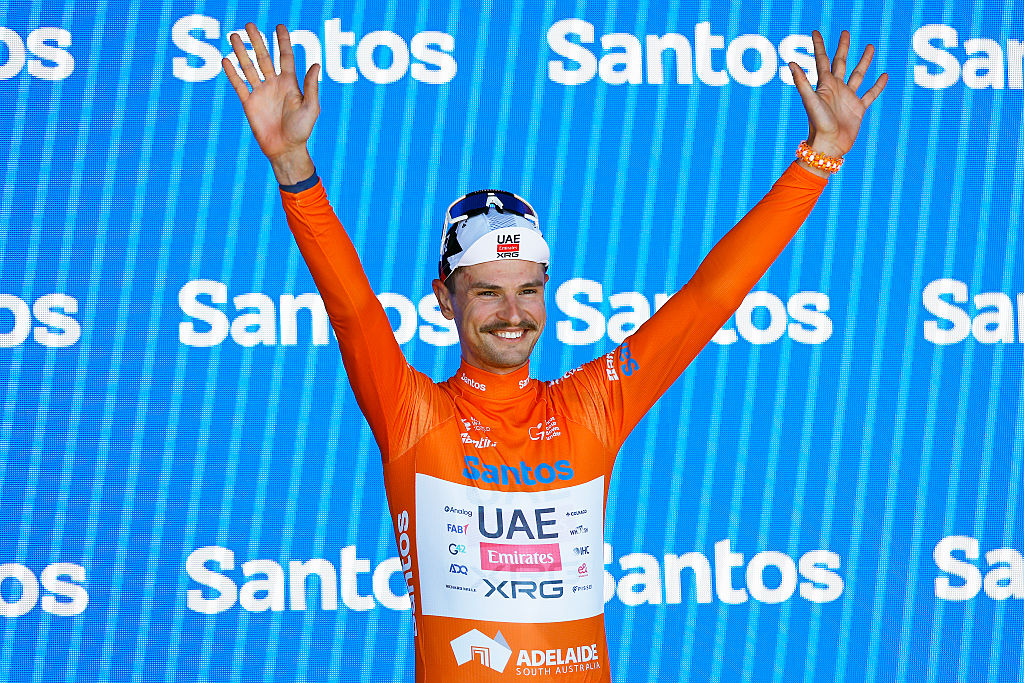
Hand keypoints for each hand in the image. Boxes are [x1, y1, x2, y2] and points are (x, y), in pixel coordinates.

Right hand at [223, 24, 319, 184]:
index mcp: (290, 83)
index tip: (279, 26)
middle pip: (264, 58)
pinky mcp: (249, 103)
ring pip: (249, 68)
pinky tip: (226, 60)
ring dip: (242, 52)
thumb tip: (316, 63)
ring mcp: (261, 93)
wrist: (285, 149)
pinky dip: (233, 74)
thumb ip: (312, 86)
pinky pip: (239, 85)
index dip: (283, 42)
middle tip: (249, 25)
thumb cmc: (302, 130)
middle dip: (257, 41)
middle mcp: (274, 84)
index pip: (285, 57)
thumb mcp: (311, 108)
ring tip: (235, 36)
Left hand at [788, 30, 886, 167]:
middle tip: (845, 32)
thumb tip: (790, 62)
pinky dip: (878, 85)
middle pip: (840, 62)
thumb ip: (802, 82)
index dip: (818, 46)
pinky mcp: (858, 108)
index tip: (815, 31)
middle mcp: (836, 89)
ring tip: (870, 46)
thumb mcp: (810, 100)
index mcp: (824, 85)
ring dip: (864, 61)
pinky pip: (870, 94)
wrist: (829, 145)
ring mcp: (848, 98)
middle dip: (843, 47)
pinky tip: (884, 76)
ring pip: (858, 74)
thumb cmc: (818, 124)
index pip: (822, 60)